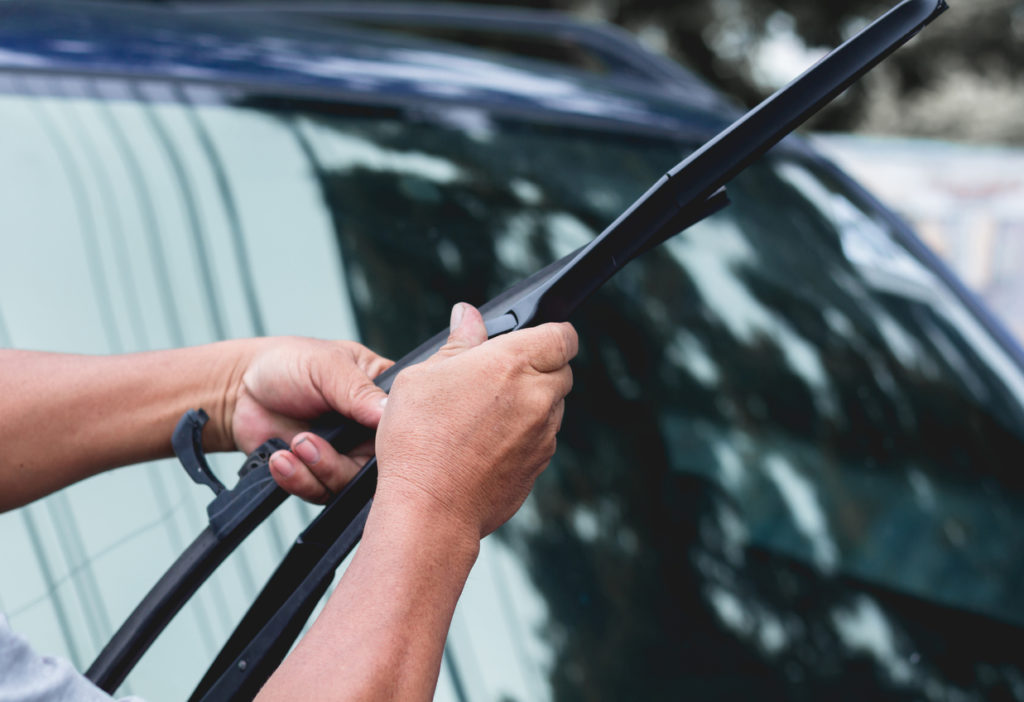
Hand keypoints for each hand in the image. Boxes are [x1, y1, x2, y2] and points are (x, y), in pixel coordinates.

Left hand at [229, 338, 391, 502]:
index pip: (405, 424)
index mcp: (383, 397)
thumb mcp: (327, 367)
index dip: (393, 437)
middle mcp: (369, 433)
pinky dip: (298, 479)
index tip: (366, 435)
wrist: (240, 389)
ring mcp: (346, 456)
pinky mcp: (319, 476)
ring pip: (349, 484)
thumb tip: (391, 413)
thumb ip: (359, 391)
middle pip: (380, 466)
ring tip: (293, 444)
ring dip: (317, 469)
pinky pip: (319, 492)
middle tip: (310, 442)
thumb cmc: (289, 364)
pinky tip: (280, 458)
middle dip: (345, 460)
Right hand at [374, 303, 576, 537]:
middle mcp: (537, 397)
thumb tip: (468, 316)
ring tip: (484, 416)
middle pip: (561, 370)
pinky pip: (542, 439)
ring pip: (553, 406)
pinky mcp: (540, 465)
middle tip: (497, 379)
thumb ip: (458, 343)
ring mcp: (543, 434)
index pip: (563, 336)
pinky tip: (486, 444)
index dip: (552, 334)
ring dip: (532, 403)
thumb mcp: (422, 377)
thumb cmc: (419, 443)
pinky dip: (524, 435)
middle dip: (537, 368)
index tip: (533, 339)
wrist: (430, 510)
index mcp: (512, 364)